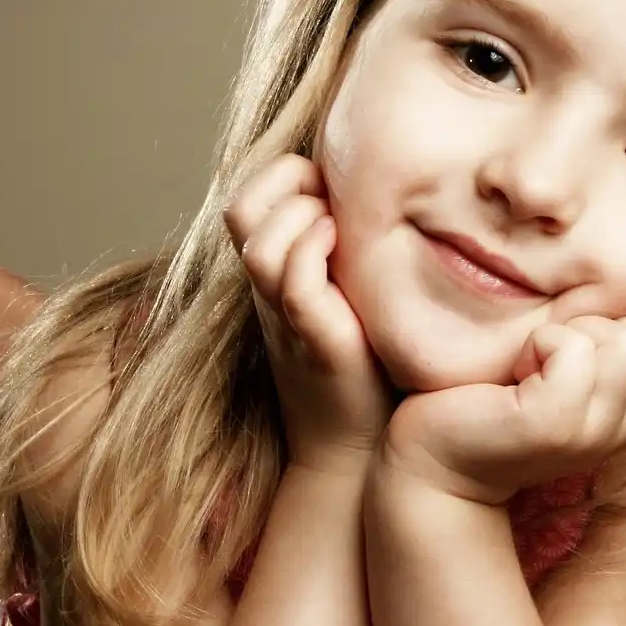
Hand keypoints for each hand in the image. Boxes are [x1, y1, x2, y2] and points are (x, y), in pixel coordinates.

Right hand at [223, 153, 395, 475]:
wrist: (355, 451)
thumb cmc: (362, 369)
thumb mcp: (346, 296)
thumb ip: (347, 252)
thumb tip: (384, 200)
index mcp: (272, 276)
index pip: (248, 198)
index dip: (283, 175)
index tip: (331, 189)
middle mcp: (268, 292)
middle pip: (241, 208)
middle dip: (287, 183)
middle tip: (334, 200)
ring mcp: (286, 317)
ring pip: (261, 243)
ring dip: (303, 218)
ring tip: (341, 228)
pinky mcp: (314, 341)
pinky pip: (295, 282)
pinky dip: (316, 251)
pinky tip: (347, 255)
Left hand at [379, 315, 625, 505]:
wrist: (434, 458)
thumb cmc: (494, 403)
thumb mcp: (568, 373)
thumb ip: (611, 348)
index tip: (572, 360)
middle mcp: (619, 432)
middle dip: (604, 331)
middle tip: (547, 363)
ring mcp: (591, 434)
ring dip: (569, 336)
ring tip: (529, 370)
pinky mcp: (552, 426)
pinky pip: (574, 351)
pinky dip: (538, 345)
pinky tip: (511, 377)